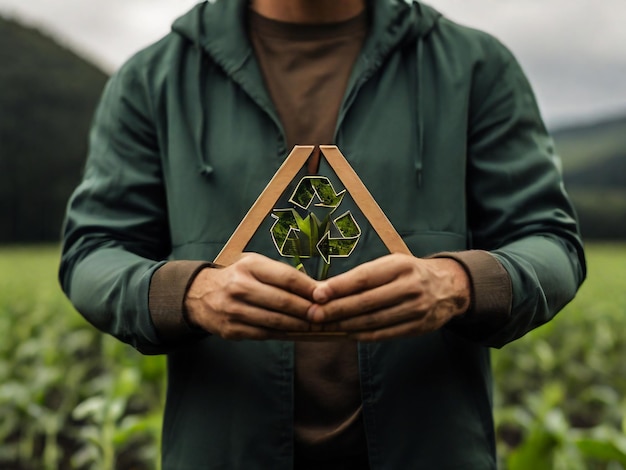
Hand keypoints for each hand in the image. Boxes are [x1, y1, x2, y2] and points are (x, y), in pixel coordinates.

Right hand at [185, 253, 317, 340]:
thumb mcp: (255, 266)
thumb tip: (317, 290)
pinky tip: (297, 333)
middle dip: (307, 310)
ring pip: (275, 321)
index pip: (286, 278)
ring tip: (315, 326)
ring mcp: (234, 310)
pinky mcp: (232, 330)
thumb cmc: (238, 277)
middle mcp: (240, 287)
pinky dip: (284, 334)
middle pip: (282, 301)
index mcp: (249, 266)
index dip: (309, 288)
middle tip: (325, 315)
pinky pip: (264, 334)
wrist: (198, 295)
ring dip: (299, 325)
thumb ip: (282, 276)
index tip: (326, 296)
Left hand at [307, 254, 470, 340]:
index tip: (317, 294)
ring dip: (345, 325)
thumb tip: (326, 289)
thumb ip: (363, 276)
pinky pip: (384, 333)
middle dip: (336, 309)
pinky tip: (345, 333)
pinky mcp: (418, 327)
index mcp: (401, 266)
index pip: (364, 278)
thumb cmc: (409, 273)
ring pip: (374, 320)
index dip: (339, 287)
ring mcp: (416, 309)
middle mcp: (410, 287)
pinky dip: (362, 335)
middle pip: (366, 302)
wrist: (448, 287)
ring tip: (325, 326)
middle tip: (313, 315)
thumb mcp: (391, 264)